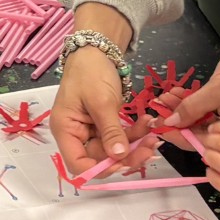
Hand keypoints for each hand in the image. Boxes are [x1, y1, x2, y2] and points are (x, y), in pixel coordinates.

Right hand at [49, 5, 158, 174]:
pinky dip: (135, 133)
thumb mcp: (100, 100)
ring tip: (153, 132)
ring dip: (135, 144)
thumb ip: (110, 130)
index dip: (100, 169)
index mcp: (65, 130)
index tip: (124, 161)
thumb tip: (119, 157)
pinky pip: (120, 137)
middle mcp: (76, 135)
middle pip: (99, 160)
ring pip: (113, 150)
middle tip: (150, 148)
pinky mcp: (104, 125)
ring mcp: (91, 131)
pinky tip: (148, 124)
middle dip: (126, 156)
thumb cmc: (89, 71)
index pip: (78, 165)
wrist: (96, 50)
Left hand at [168, 19, 219, 134]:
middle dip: (180, 120)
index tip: (158, 128)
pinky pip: (210, 110)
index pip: (209, 144)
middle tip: (156, 110)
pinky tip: (176, 94)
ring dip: (184, 109)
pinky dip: (194, 103)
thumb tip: (169, 123)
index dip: (181, 136)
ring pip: (204, 120)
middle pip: (205, 133)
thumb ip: (193, 108)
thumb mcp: (218, 89)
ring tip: (163, 98)